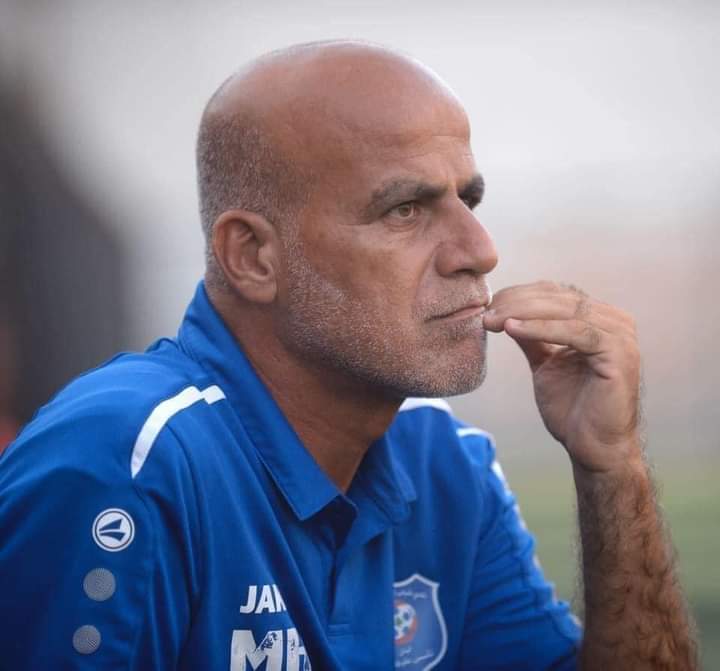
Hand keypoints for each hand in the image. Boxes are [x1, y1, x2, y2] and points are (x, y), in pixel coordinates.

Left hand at [483, 281, 641, 472]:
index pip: (555, 294)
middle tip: (486, 312)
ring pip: (565, 310)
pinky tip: (513, 329)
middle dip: (516, 302)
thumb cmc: (572, 408)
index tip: (487, 305)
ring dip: (523, 312)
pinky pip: (575, 332)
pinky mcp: (619, 353)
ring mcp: (620, 336)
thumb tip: (503, 313)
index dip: (519, 295)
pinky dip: (541, 328)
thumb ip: (532, 336)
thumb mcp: (545, 363)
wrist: (592, 447)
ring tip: (493, 320)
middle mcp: (615, 321)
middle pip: (559, 298)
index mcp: (600, 319)